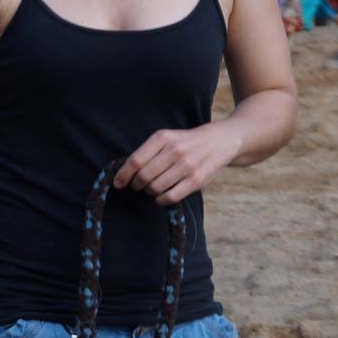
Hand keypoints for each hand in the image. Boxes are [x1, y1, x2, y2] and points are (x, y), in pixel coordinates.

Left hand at [114, 125, 239, 205]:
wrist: (220, 141)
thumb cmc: (186, 142)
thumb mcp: (167, 138)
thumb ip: (148, 152)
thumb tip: (124, 173)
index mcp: (162, 138)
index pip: (135, 161)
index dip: (123, 175)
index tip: (118, 183)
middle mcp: (174, 150)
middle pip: (144, 176)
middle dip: (136, 185)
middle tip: (138, 186)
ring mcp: (187, 165)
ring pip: (156, 188)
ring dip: (149, 192)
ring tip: (152, 189)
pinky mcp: (197, 180)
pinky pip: (170, 197)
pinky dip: (161, 200)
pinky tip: (161, 196)